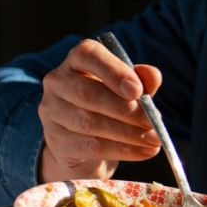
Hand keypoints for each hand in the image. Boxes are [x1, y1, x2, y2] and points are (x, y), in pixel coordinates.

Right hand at [38, 38, 162, 182]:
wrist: (84, 145)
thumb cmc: (110, 106)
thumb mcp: (128, 90)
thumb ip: (142, 80)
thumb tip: (153, 76)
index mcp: (77, 61)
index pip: (88, 55)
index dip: (114, 71)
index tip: (137, 90)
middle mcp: (58, 83)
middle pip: (88, 93)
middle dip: (126, 109)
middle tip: (152, 122)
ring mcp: (52, 113)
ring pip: (89, 122)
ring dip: (128, 132)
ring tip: (154, 139)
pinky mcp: (57, 141)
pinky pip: (91, 146)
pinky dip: (122, 149)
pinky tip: (144, 151)